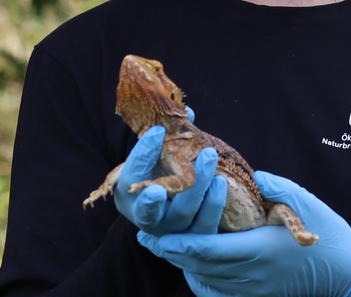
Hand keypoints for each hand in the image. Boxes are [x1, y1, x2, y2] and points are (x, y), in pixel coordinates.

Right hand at [115, 125, 229, 234]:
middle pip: (160, 206)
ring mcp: (171, 230)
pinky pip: (206, 226)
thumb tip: (190, 113)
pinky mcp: (194, 236)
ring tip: (216, 171)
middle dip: (178, 181)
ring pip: (186, 217)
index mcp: (129, 196)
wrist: (166, 211)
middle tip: (203, 155)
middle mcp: (147, 218)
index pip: (132, 176)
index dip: (143, 153)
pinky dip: (214, 206)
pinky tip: (221, 184)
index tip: (158, 131)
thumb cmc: (157, 174)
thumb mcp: (154, 158)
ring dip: (202, 193)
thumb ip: (167, 137)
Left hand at [137, 171, 350, 296]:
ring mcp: (253, 290)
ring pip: (206, 280)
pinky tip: (194, 271)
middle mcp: (250, 275)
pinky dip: (202, 283)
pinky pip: (220, 295)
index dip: (177, 243)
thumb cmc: (329, 234)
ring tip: (163, 248)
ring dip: (183, 265)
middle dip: (171, 252)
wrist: (348, 274)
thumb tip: (256, 174)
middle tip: (146, 237)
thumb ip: (278, 187)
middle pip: (199, 267)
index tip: (154, 234)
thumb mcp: (307, 203)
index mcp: (258, 250)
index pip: (206, 249)